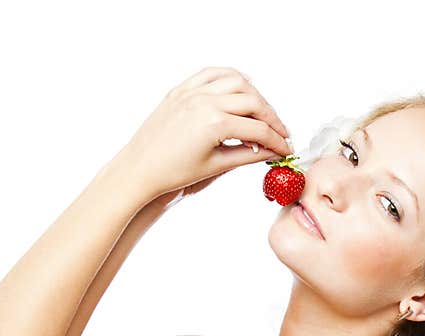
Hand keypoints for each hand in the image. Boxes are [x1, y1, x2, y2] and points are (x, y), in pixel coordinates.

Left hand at [115, 66, 292, 203]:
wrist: (139, 169)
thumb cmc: (171, 173)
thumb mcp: (214, 166)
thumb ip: (247, 156)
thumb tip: (269, 152)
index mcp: (213, 123)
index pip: (257, 129)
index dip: (276, 141)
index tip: (285, 148)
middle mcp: (204, 101)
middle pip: (253, 102)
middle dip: (272, 118)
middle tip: (280, 133)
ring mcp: (192, 92)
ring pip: (237, 81)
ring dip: (256, 95)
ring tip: (263, 113)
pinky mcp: (181, 90)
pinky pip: (212, 73)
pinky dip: (230, 77)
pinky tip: (240, 88)